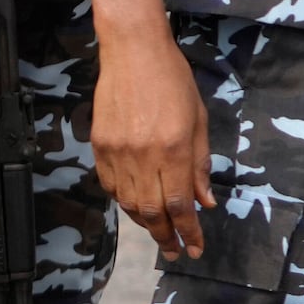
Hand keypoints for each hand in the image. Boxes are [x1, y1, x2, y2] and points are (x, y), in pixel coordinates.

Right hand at [95, 23, 214, 257]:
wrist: (133, 52)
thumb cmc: (174, 81)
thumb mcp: (200, 120)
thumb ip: (201, 164)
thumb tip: (205, 202)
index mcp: (174, 149)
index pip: (180, 204)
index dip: (188, 231)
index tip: (196, 248)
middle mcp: (143, 156)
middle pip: (151, 211)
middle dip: (165, 236)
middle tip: (176, 250)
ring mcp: (117, 152)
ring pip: (128, 203)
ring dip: (145, 223)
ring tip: (160, 232)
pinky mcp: (99, 146)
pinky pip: (110, 186)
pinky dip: (124, 201)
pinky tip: (136, 206)